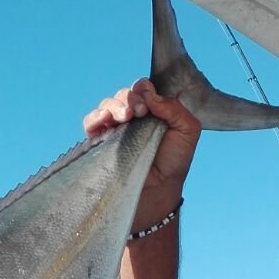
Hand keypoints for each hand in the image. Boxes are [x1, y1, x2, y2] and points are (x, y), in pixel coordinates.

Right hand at [84, 79, 200, 195]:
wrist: (159, 190)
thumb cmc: (174, 162)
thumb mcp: (188, 131)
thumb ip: (174, 108)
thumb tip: (149, 95)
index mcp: (152, 110)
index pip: (142, 89)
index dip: (144, 90)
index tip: (149, 105)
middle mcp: (132, 116)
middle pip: (124, 94)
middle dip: (130, 98)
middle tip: (140, 112)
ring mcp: (115, 128)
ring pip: (107, 104)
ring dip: (115, 105)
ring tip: (125, 117)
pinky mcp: (100, 142)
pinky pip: (90, 122)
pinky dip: (95, 117)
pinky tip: (104, 119)